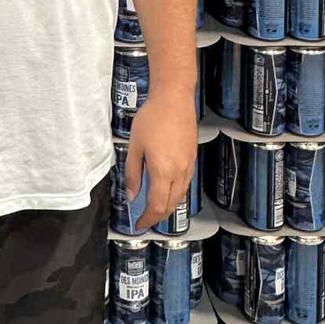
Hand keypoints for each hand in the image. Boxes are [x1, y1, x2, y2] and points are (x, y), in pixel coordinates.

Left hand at [125, 88, 197, 231]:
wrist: (174, 99)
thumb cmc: (152, 118)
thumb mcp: (135, 146)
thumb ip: (132, 173)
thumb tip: (131, 196)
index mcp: (163, 171)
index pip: (156, 206)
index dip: (147, 219)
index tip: (139, 224)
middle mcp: (179, 172)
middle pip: (170, 205)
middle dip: (157, 217)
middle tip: (144, 219)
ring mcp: (188, 166)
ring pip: (180, 196)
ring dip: (167, 206)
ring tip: (153, 207)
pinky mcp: (192, 159)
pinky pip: (185, 184)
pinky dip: (175, 193)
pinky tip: (165, 189)